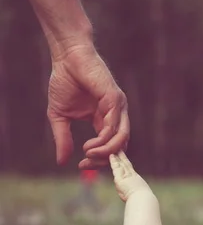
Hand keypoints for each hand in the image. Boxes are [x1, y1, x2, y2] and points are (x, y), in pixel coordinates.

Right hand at [47, 44, 129, 168]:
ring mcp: (118, 107)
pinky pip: (114, 124)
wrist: (67, 58)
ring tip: (89, 154)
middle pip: (120, 145)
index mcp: (105, 119)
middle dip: (104, 158)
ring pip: (122, 137)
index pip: (110, 145)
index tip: (82, 166)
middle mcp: (116, 114)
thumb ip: (63, 138)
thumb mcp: (60, 116)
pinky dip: (105, 138)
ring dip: (106, 151)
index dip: (99, 158)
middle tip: (87, 163)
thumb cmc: (65, 82)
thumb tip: (62, 161)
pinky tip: (91, 143)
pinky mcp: (115, 98)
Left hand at [110, 151, 150, 201]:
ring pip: (121, 164)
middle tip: (120, 150)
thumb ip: (135, 195)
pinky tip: (111, 156)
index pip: (130, 171)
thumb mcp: (140, 197)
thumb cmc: (142, 201)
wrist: (142, 199)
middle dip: (123, 158)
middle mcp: (132, 176)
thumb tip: (133, 197)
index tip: (125, 160)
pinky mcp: (120, 178)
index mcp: (137, 181)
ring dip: (118, 157)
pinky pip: (116, 167)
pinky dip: (114, 162)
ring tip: (114, 150)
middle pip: (126, 165)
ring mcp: (127, 176)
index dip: (127, 165)